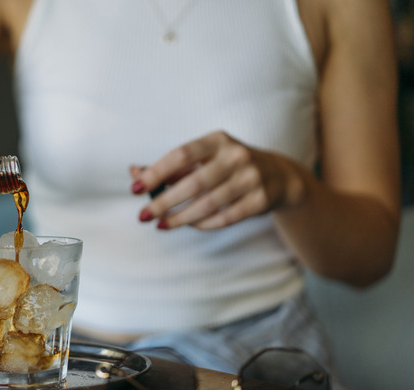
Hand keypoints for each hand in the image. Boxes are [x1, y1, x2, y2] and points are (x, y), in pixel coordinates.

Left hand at [131, 131, 298, 229]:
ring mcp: (251, 178)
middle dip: (164, 202)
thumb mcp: (203, 158)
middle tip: (143, 216)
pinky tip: (188, 225)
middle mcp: (236, 155)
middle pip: (193, 183)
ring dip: (180, 218)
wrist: (279, 175)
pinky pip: (225, 217)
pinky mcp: (260, 200)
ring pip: (208, 203)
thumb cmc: (228, 165)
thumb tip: (134, 173)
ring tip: (161, 225)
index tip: (136, 188)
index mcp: (217, 140)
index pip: (180, 155)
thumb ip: (170, 167)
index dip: (156, 172)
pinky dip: (203, 224)